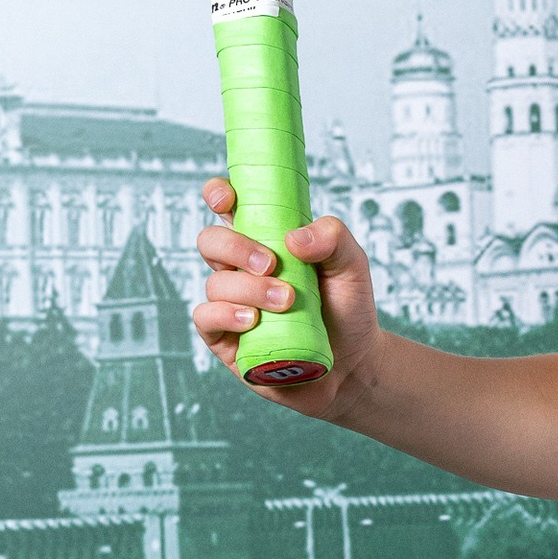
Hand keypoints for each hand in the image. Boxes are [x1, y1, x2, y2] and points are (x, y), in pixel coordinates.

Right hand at [194, 178, 383, 412]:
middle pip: (210, 241)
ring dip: (249, 289)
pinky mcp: (226, 339)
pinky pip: (205, 318)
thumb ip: (333, 237)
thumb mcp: (352, 265)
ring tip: (287, 302)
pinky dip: (226, 315)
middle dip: (234, 246)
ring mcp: (231, 303)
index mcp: (265, 240)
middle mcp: (242, 269)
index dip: (219, 194)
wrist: (353, 364)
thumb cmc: (347, 309)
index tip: (227, 198)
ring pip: (214, 283)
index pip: (229, 208)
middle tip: (271, 263)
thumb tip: (293, 238)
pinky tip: (253, 321)